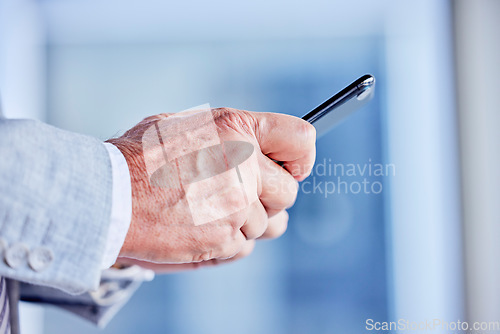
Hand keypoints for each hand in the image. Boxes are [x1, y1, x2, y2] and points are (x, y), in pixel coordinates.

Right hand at [107, 107, 315, 265]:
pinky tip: (200, 227)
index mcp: (238, 130)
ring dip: (246, 221)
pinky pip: (245, 246)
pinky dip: (228, 241)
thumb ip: (233, 136)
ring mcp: (236, 207)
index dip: (300, 156)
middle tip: (238, 193)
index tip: (292, 166)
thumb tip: (261, 150)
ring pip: (269, 225)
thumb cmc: (141, 158)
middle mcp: (244, 167)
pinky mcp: (223, 240)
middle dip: (268, 196)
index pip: (301, 139)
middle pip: (288, 192)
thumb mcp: (188, 126)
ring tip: (209, 210)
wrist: (108, 195)